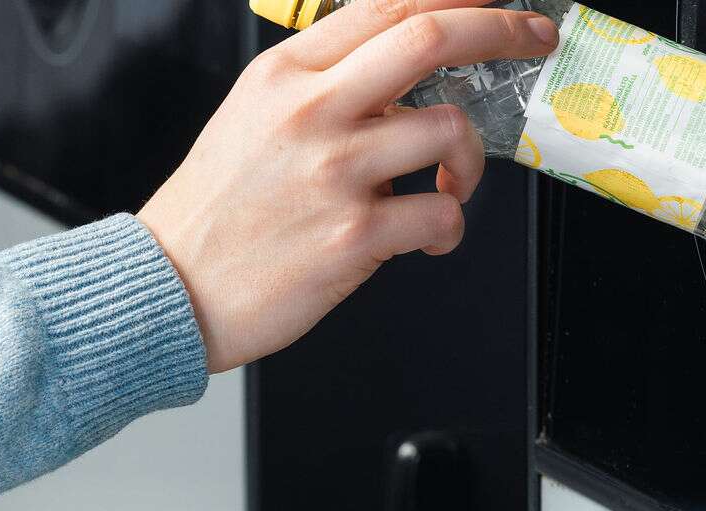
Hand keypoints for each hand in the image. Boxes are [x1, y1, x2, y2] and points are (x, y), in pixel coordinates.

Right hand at [138, 0, 557, 372]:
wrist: (172, 288)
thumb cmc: (217, 210)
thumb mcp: (252, 115)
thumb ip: (320, 83)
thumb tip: (400, 64)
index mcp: (284, 75)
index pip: (387, 5)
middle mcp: (309, 112)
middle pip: (428, 37)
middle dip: (501, 28)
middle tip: (534, 38)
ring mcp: (333, 172)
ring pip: (449, 131)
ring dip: (469, 160)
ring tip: (448, 183)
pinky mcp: (353, 235)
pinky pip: (442, 216)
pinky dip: (448, 229)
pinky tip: (425, 238)